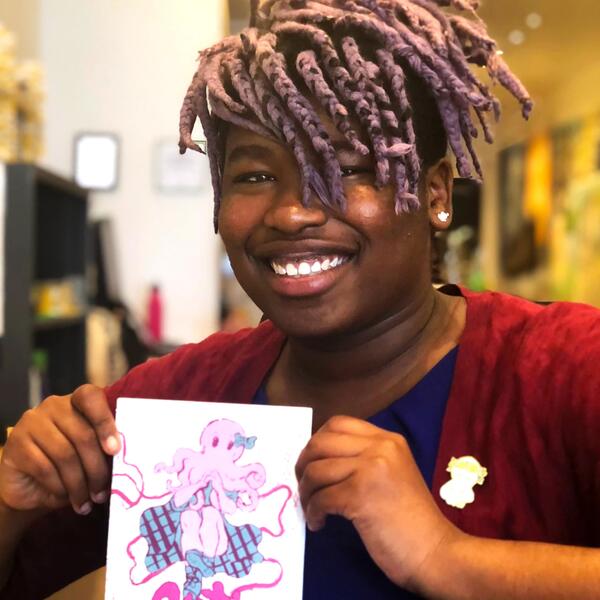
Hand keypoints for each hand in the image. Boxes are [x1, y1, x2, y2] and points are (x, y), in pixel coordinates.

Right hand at [0, 385, 119, 515]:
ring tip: (87, 501)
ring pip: (65, 454)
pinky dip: (59, 487)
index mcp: (76, 401)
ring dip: (79, 483)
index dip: (105, 422)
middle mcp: (53, 406)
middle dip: (96, 469)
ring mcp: (32, 423)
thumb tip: (127, 459)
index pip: (91, 397)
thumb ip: (105, 447)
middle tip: (102, 493)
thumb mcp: (90, 453)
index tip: (115, 450)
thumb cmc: (69, 465)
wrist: (30, 484)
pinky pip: (44, 468)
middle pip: (83, 434)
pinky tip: (65, 497)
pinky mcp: (16, 444)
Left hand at [296, 415, 460, 589]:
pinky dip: (313, 512)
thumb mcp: (392, 473)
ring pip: (316, 470)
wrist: (436, 552)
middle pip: (320, 442)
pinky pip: (321, 498)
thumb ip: (364, 458)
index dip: (317, 440)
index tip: (312, 461)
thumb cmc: (412, 519)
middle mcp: (380, 447)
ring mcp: (370, 469)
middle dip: (303, 464)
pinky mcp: (360, 496)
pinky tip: (319, 523)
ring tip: (312, 509)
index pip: (338, 423)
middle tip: (303, 485)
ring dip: (306, 492)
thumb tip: (319, 459)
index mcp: (388, 440)